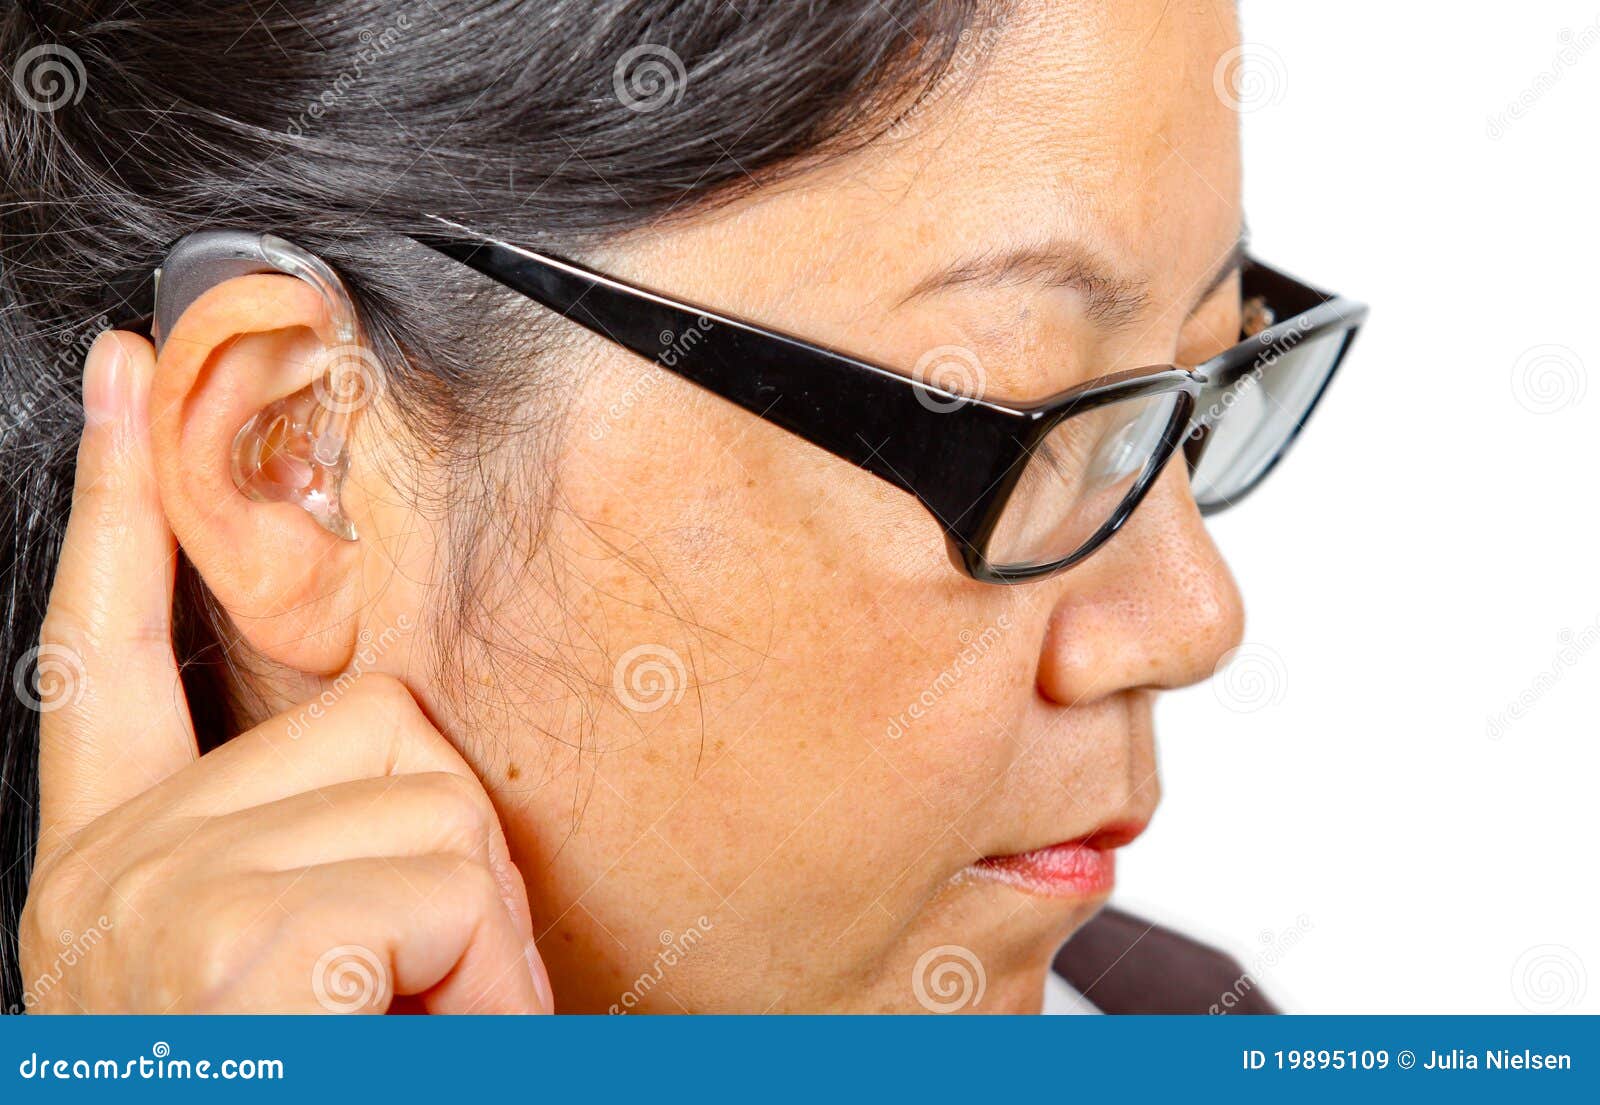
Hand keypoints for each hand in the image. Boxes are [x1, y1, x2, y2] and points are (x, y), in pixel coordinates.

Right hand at [17, 332, 551, 1013]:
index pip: (106, 646)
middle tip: (412, 986)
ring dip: (470, 920)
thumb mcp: (274, 952)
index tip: (131, 374)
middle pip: (378, 726)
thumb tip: (391, 727)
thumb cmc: (301, 1054)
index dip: (118, 505)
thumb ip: (304, 831)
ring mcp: (166, 900)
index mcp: (114, 860)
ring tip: (410, 1021)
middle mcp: (113, 869)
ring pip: (430, 794)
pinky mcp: (245, 942)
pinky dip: (476, 966)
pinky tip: (410, 1028)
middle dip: (445, 853)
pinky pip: (439, 878)